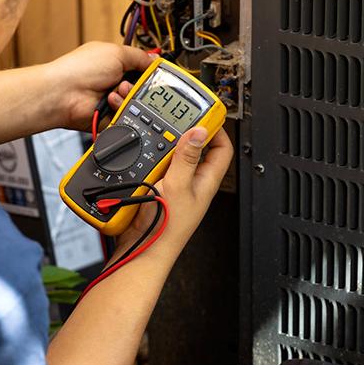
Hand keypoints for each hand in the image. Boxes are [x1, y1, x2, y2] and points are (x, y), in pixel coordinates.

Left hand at [47, 42, 154, 130]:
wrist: (63, 94)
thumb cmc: (80, 69)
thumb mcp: (116, 52)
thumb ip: (140, 56)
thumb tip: (155, 61)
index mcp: (117, 63)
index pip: (143, 68)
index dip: (151, 72)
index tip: (159, 75)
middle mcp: (115, 81)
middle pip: (143, 88)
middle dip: (140, 86)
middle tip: (130, 82)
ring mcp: (112, 100)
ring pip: (137, 103)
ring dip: (129, 97)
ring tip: (116, 92)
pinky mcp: (110, 116)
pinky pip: (128, 117)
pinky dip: (121, 109)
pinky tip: (110, 102)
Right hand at [111, 126, 233, 257]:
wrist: (140, 250)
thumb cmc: (165, 228)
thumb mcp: (178, 186)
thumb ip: (187, 158)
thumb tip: (199, 131)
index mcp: (207, 181)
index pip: (223, 148)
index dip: (217, 129)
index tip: (204, 114)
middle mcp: (193, 182)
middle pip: (196, 148)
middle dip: (186, 133)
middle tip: (175, 121)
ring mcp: (175, 185)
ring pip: (174, 156)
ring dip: (165, 145)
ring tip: (157, 137)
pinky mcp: (157, 189)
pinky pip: (156, 166)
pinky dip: (150, 157)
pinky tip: (142, 154)